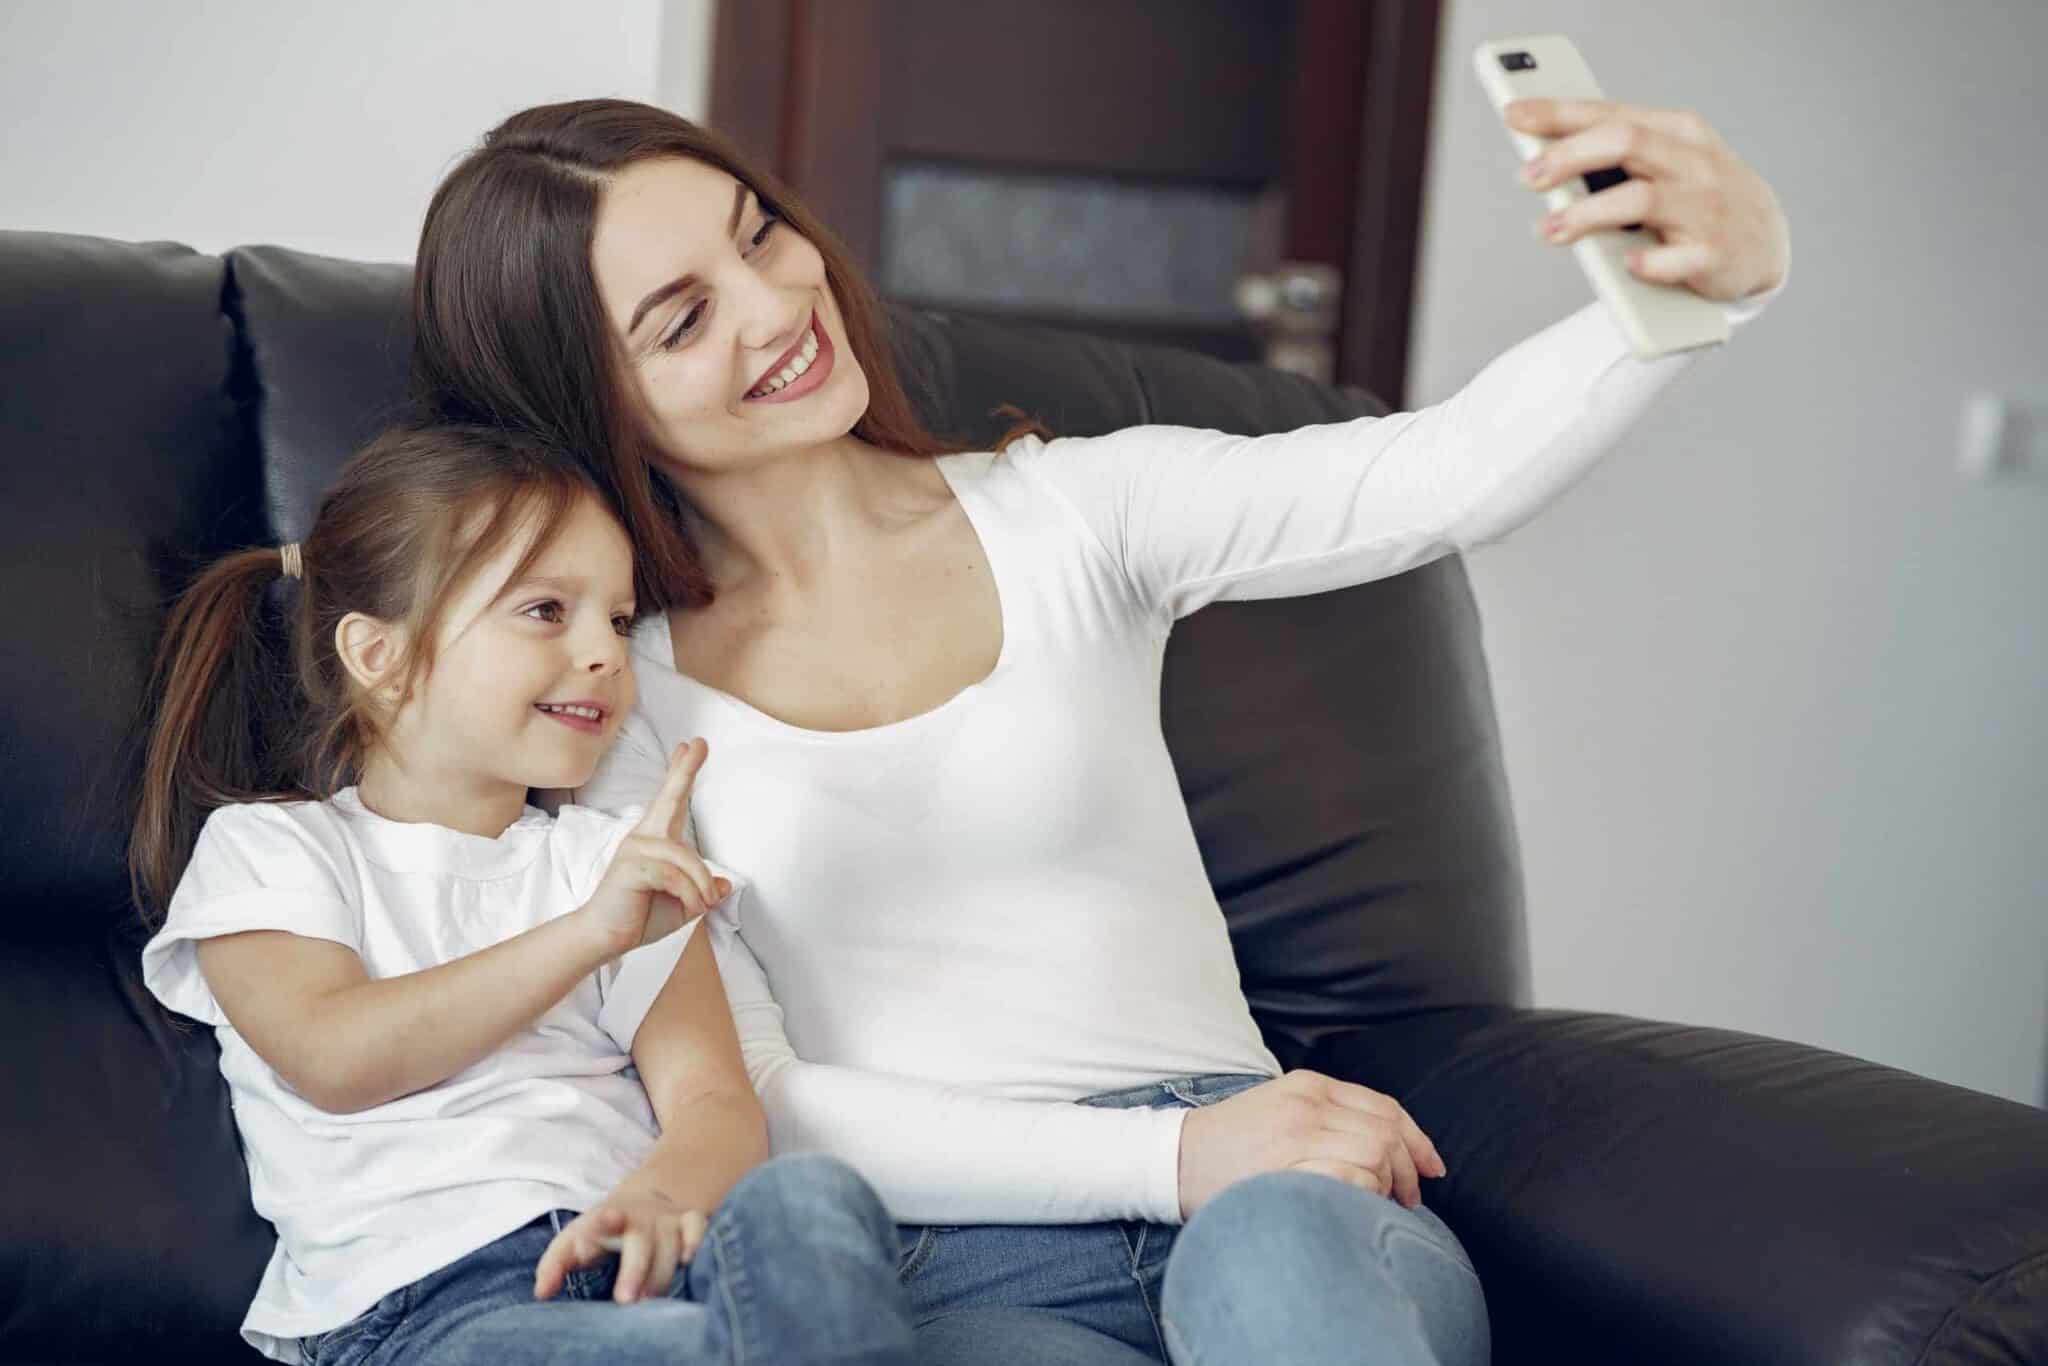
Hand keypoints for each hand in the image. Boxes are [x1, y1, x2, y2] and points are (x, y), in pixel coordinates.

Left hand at [533, 1193, 710, 1302]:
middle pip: (639, 1242)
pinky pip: (699, 1226)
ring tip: (649, 1301)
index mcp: (606, 1218)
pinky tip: (691, 1260)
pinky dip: (698, 1240)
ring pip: (669, 1244)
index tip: (597, 1229)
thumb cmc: (603, 1229)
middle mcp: (639, 1218)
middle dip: (635, 1270)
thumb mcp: (575, 1238)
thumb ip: (555, 1264)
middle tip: (625, 1300)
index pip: (601, 1219)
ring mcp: (665, 1219)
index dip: (600, 1223)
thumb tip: (540, 1293)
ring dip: (661, 1273)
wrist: (648, 1199)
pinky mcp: (689, 1221)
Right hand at [582, 738, 730, 955]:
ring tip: (702, 906)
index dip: (681, 773)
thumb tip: (725, 885)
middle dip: (685, 771)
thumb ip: (702, 891)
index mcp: (655, 841)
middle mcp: (644, 837)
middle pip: (669, 799)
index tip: (690, 747)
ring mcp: (635, 849)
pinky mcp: (632, 866)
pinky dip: (690, 895)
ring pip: (686, 859)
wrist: (607, 938)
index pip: (671, 801)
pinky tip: (690, 907)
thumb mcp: (683, 904)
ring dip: (700, 887)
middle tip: (699, 744)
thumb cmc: (640, 917)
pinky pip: (675, 876)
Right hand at [1176, 1069, 1446, 1217]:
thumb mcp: (1279, 1112)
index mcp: (1309, 1084)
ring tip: (1377, 1206)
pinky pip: (1353, 1174)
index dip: (1417, 1139)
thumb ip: (1327, 1118)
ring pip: (1377, 1152)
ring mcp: (1298, 1132)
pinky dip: (1366, 1193)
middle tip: (1409, 1200)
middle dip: (1409, 1169)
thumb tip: (1384, 1149)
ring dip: (1388, 1185)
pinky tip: (1356, 1208)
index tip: (1433, 1168)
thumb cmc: (1229, 1148)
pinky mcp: (1289, 1164)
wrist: (1173, 1161)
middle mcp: (1308, 1102)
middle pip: (1388, 1131)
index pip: (1384, 1106)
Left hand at [1506, 98, 1789, 302]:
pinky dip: (1648, 263)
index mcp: (1678, 131)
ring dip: (1587, 214)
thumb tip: (1544, 155)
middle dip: (1569, 157)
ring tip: (1549, 229)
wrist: (1765, 242)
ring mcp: (1706, 208)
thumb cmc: (1698, 197)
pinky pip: (1677, 259)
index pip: (1611, 113)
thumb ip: (1617, 155)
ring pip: (1641, 199)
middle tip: (1528, 177)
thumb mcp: (1668, 160)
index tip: (1515, 116)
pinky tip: (1626, 263)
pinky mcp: (1714, 255)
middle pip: (1625, 143)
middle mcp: (1694, 163)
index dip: (1559, 115)